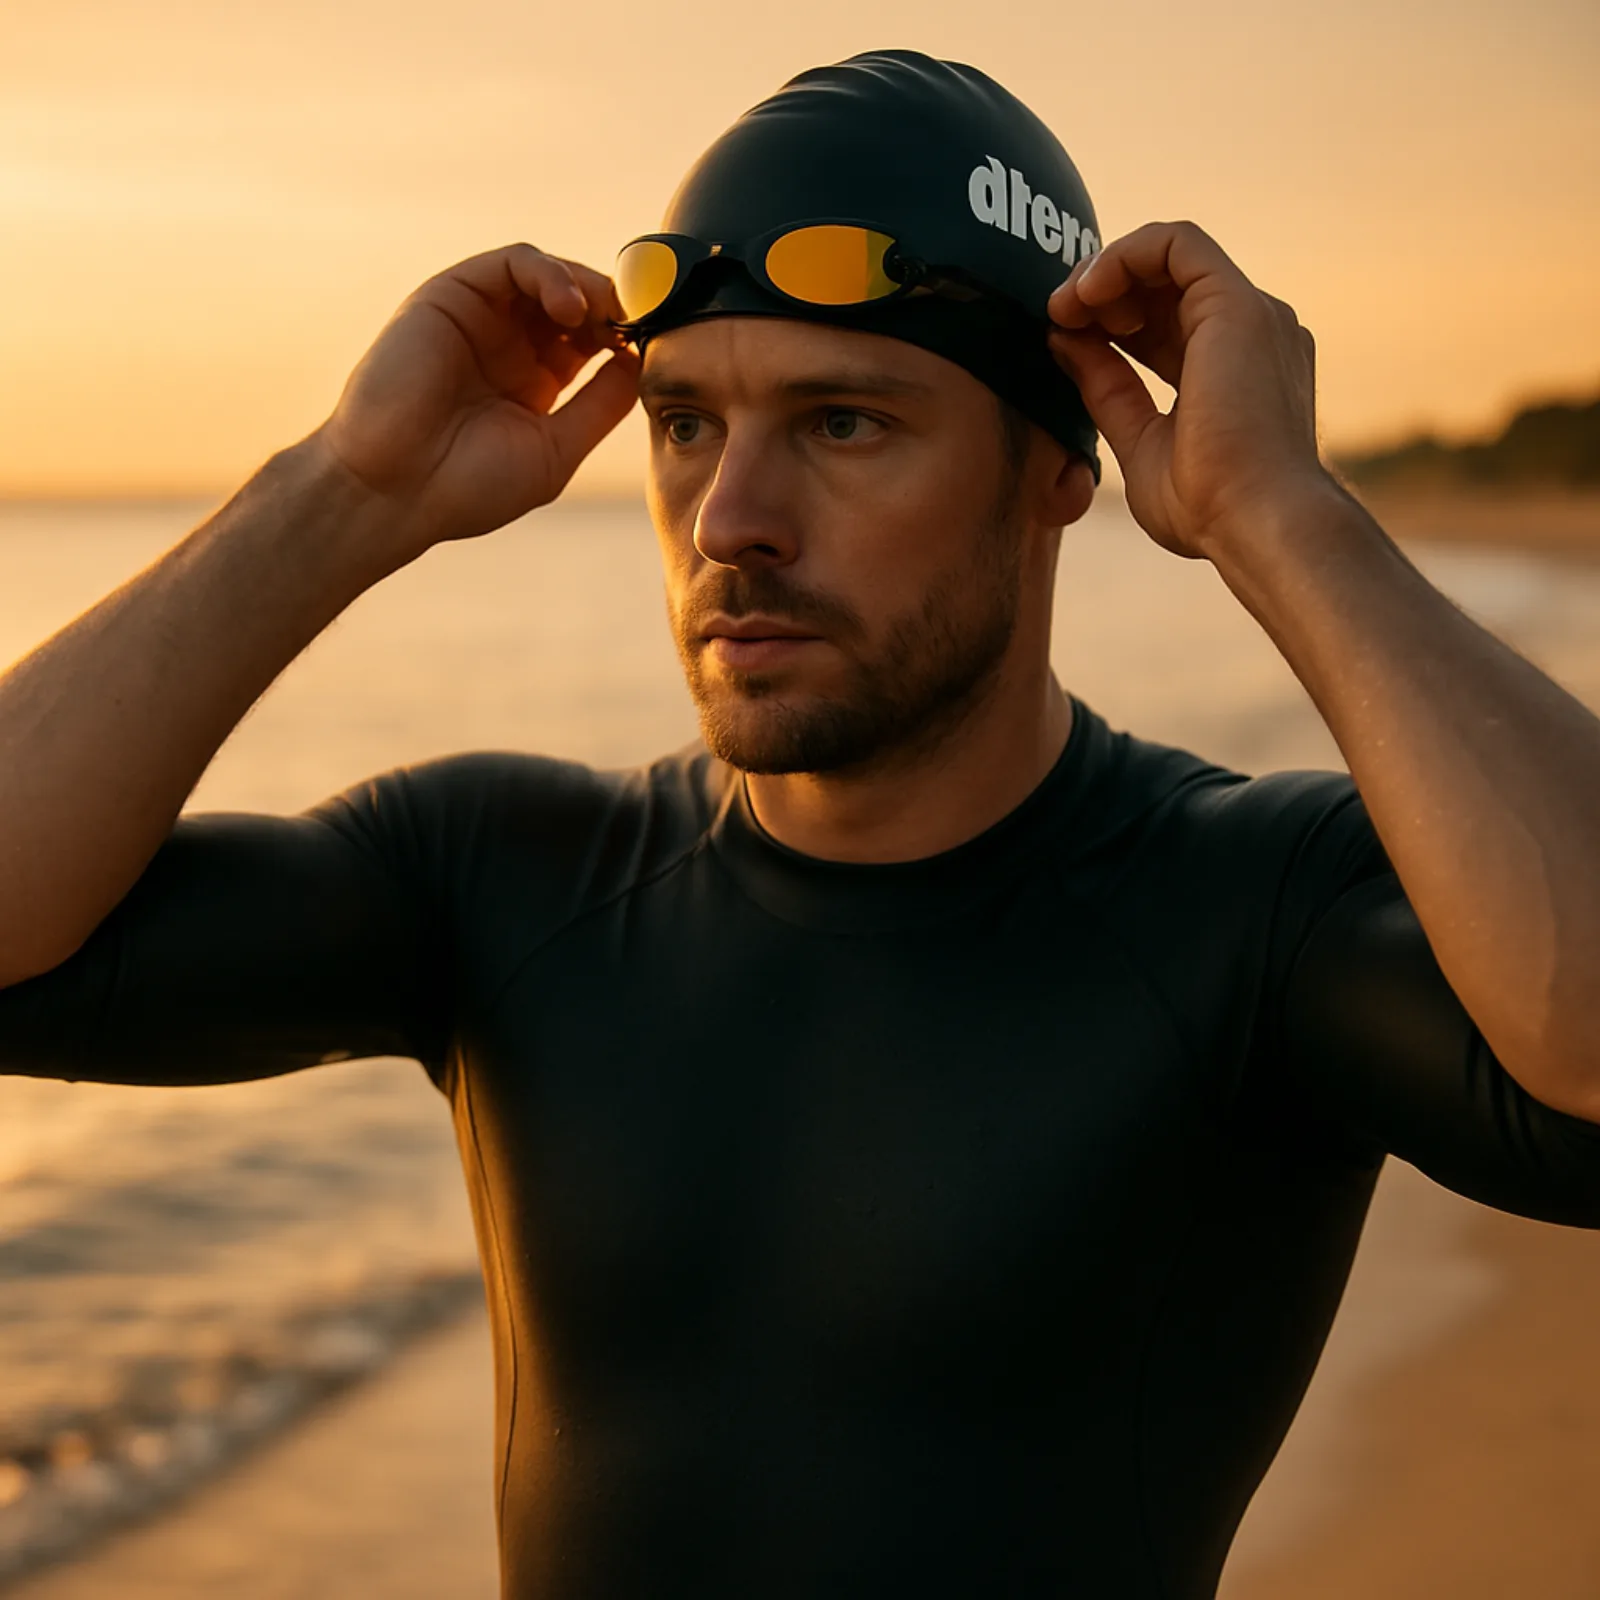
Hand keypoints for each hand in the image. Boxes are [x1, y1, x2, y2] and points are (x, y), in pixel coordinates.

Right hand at [313, 244, 640, 553]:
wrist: (395, 491)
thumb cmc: (467, 486)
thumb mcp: (556, 449)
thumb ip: (599, 405)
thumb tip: (641, 362)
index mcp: (535, 382)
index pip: (593, 339)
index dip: (629, 335)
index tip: (661, 344)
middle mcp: (509, 344)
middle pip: (578, 300)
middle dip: (618, 304)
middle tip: (647, 319)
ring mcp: (481, 318)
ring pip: (549, 275)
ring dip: (591, 286)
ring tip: (611, 315)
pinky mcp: (452, 295)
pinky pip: (513, 264)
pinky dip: (550, 274)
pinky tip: (572, 309)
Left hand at [1047, 222, 1333, 559]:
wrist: (1256, 523)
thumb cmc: (1209, 508)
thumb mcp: (1140, 443)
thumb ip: (1107, 390)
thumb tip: (1064, 341)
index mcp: (1231, 371)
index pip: (1160, 326)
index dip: (1104, 325)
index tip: (1062, 341)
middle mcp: (1248, 334)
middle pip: (1162, 288)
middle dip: (1099, 295)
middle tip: (1055, 317)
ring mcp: (1249, 315)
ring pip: (1168, 257)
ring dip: (1105, 271)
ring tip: (1065, 305)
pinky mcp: (1236, 303)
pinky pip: (1175, 243)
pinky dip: (1124, 254)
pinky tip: (1088, 290)